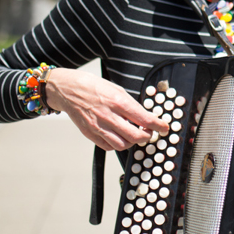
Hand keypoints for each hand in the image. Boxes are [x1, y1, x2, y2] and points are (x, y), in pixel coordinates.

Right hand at [45, 68, 168, 150]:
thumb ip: (130, 105)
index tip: (164, 127)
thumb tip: (144, 117)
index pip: (145, 119)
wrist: (68, 90)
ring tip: (133, 133)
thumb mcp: (117, 89)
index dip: (159, 125)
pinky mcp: (90, 134)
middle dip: (147, 136)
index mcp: (118, 102)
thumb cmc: (93, 86)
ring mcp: (98, 127)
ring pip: (122, 145)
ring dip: (132, 142)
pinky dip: (117, 144)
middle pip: (136, 137)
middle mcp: (108, 116)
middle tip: (149, 132)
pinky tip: (119, 135)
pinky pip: (108, 146)